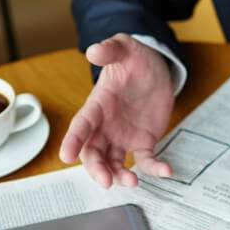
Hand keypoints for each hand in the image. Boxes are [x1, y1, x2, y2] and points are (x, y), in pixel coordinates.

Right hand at [59, 33, 174, 186]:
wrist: (156, 68)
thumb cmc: (134, 58)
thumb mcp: (124, 48)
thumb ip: (110, 49)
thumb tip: (94, 50)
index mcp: (97, 105)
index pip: (80, 125)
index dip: (72, 140)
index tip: (65, 156)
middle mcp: (105, 126)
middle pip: (93, 152)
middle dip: (96, 168)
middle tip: (105, 180)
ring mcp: (123, 136)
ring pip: (114, 162)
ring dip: (119, 175)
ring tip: (132, 182)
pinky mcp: (143, 142)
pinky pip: (146, 160)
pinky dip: (153, 168)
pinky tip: (165, 170)